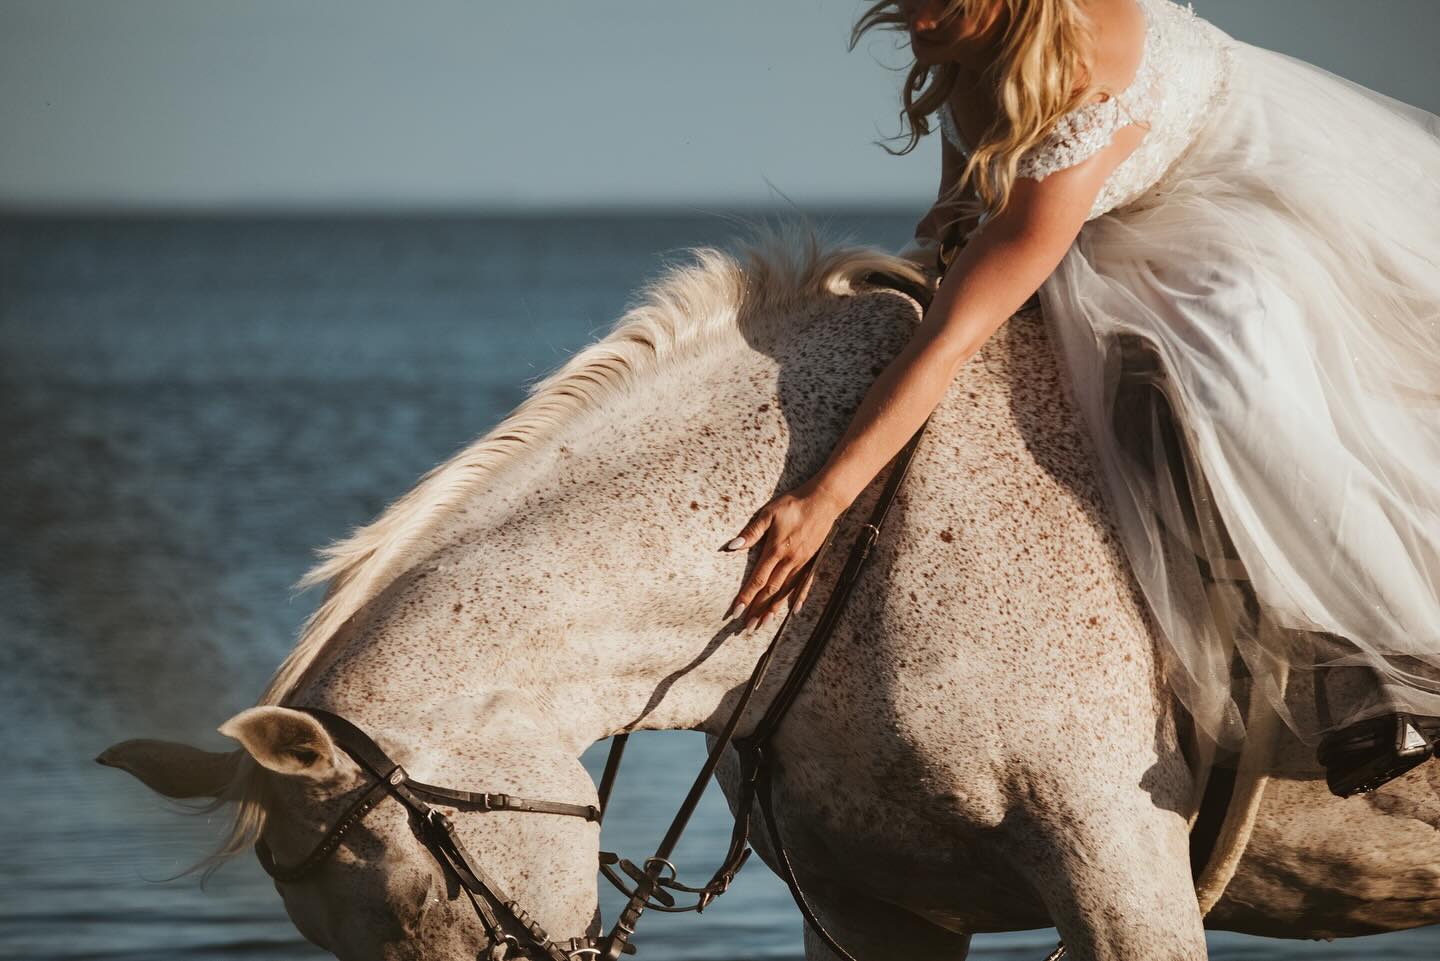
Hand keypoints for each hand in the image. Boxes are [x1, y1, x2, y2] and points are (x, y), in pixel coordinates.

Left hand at [721, 481, 848, 631]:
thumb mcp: (768, 514)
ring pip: (786, 591)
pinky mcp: (811, 561)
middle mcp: (789, 561)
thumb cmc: (793, 505)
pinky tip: (793, 611)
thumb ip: (751, 532)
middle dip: (757, 610)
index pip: (758, 579)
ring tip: (764, 624)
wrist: (823, 501)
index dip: (746, 596)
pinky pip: (805, 584)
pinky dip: (798, 598)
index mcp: (776, 550)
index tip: (736, 612)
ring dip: (774, 608)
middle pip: (770, 591)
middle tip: (747, 628)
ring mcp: (802, 563)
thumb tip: (732, 547)